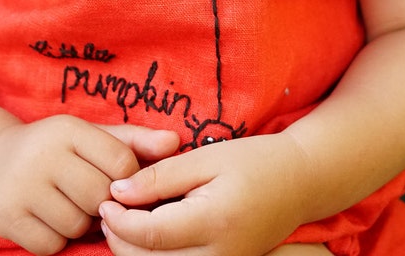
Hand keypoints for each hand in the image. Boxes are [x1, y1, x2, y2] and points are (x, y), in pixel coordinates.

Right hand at [0, 115, 178, 254]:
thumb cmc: (56, 148)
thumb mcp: (91, 136)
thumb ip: (134, 140)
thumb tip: (176, 142)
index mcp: (67, 128)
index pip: (121, 162)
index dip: (126, 178)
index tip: (114, 180)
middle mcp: (41, 153)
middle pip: (100, 197)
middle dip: (102, 203)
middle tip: (89, 195)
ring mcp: (19, 186)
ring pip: (77, 224)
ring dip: (79, 222)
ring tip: (67, 203)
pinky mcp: (4, 216)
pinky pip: (51, 245)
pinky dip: (56, 238)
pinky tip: (47, 217)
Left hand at [99, 133, 310, 255]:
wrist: (300, 182)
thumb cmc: (253, 161)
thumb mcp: (204, 158)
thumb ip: (160, 177)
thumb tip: (118, 191)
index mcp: (213, 223)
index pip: (150, 235)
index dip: (120, 220)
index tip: (105, 199)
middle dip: (120, 240)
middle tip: (108, 209)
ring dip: (134, 251)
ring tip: (123, 218)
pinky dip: (156, 255)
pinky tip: (149, 229)